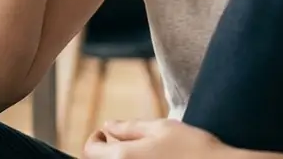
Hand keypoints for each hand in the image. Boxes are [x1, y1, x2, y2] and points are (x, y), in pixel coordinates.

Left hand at [81, 118, 251, 158]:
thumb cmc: (192, 147)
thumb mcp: (161, 128)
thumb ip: (129, 127)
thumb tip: (108, 126)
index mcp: (122, 157)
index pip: (90, 150)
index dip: (96, 138)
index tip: (108, 133)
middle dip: (107, 150)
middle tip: (124, 141)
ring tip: (142, 153)